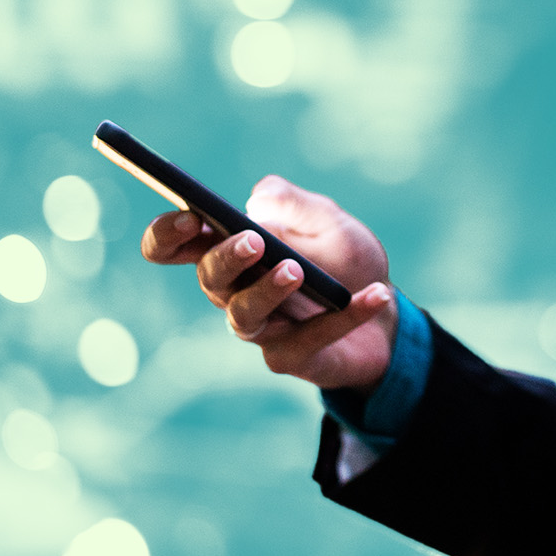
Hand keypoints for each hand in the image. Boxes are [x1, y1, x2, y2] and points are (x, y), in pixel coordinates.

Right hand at [140, 175, 396, 391]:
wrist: (387, 314)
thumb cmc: (345, 261)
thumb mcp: (329, 221)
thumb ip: (294, 204)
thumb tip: (258, 199)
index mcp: (231, 251)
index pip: (174, 246)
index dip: (168, 234)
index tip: (189, 217)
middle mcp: (234, 291)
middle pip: (210, 278)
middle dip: (226, 258)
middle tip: (254, 241)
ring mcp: (260, 327)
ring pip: (244, 315)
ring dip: (267, 291)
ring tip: (296, 271)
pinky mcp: (290, 356)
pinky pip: (311, 338)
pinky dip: (346, 316)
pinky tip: (377, 294)